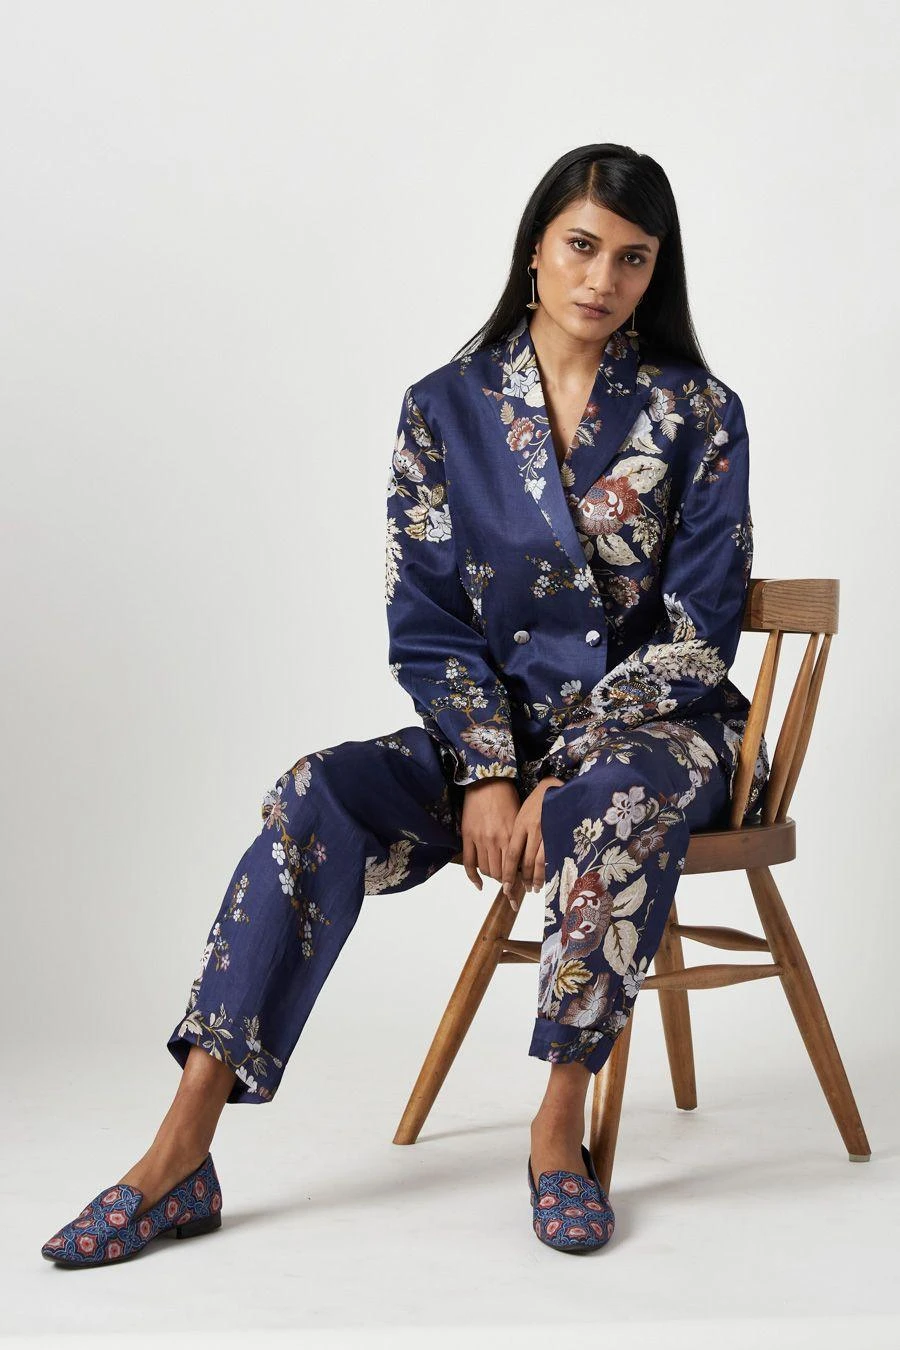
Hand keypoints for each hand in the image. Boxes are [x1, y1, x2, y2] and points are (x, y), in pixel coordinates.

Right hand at [459, 778, 520, 891]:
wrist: (487, 782)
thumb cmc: (507, 798)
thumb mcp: (519, 819)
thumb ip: (520, 840)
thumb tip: (523, 862)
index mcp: (511, 835)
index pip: (514, 867)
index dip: (517, 880)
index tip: (520, 886)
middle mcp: (495, 840)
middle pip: (500, 872)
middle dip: (505, 880)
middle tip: (509, 881)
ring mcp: (480, 839)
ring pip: (486, 870)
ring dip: (492, 877)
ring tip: (497, 875)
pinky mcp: (467, 836)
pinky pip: (468, 863)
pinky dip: (473, 877)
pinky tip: (479, 885)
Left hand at [501, 777, 564, 910]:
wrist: (557, 786)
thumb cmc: (538, 800)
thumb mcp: (523, 814)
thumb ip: (518, 834)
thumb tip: (513, 859)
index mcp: (521, 824)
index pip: (512, 855)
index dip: (508, 873)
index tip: (505, 886)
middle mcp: (534, 830)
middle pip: (525, 862)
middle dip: (523, 879)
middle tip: (522, 890)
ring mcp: (549, 832)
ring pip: (540, 862)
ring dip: (536, 878)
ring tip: (534, 888)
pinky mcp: (561, 833)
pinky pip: (554, 857)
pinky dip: (550, 870)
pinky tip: (549, 877)